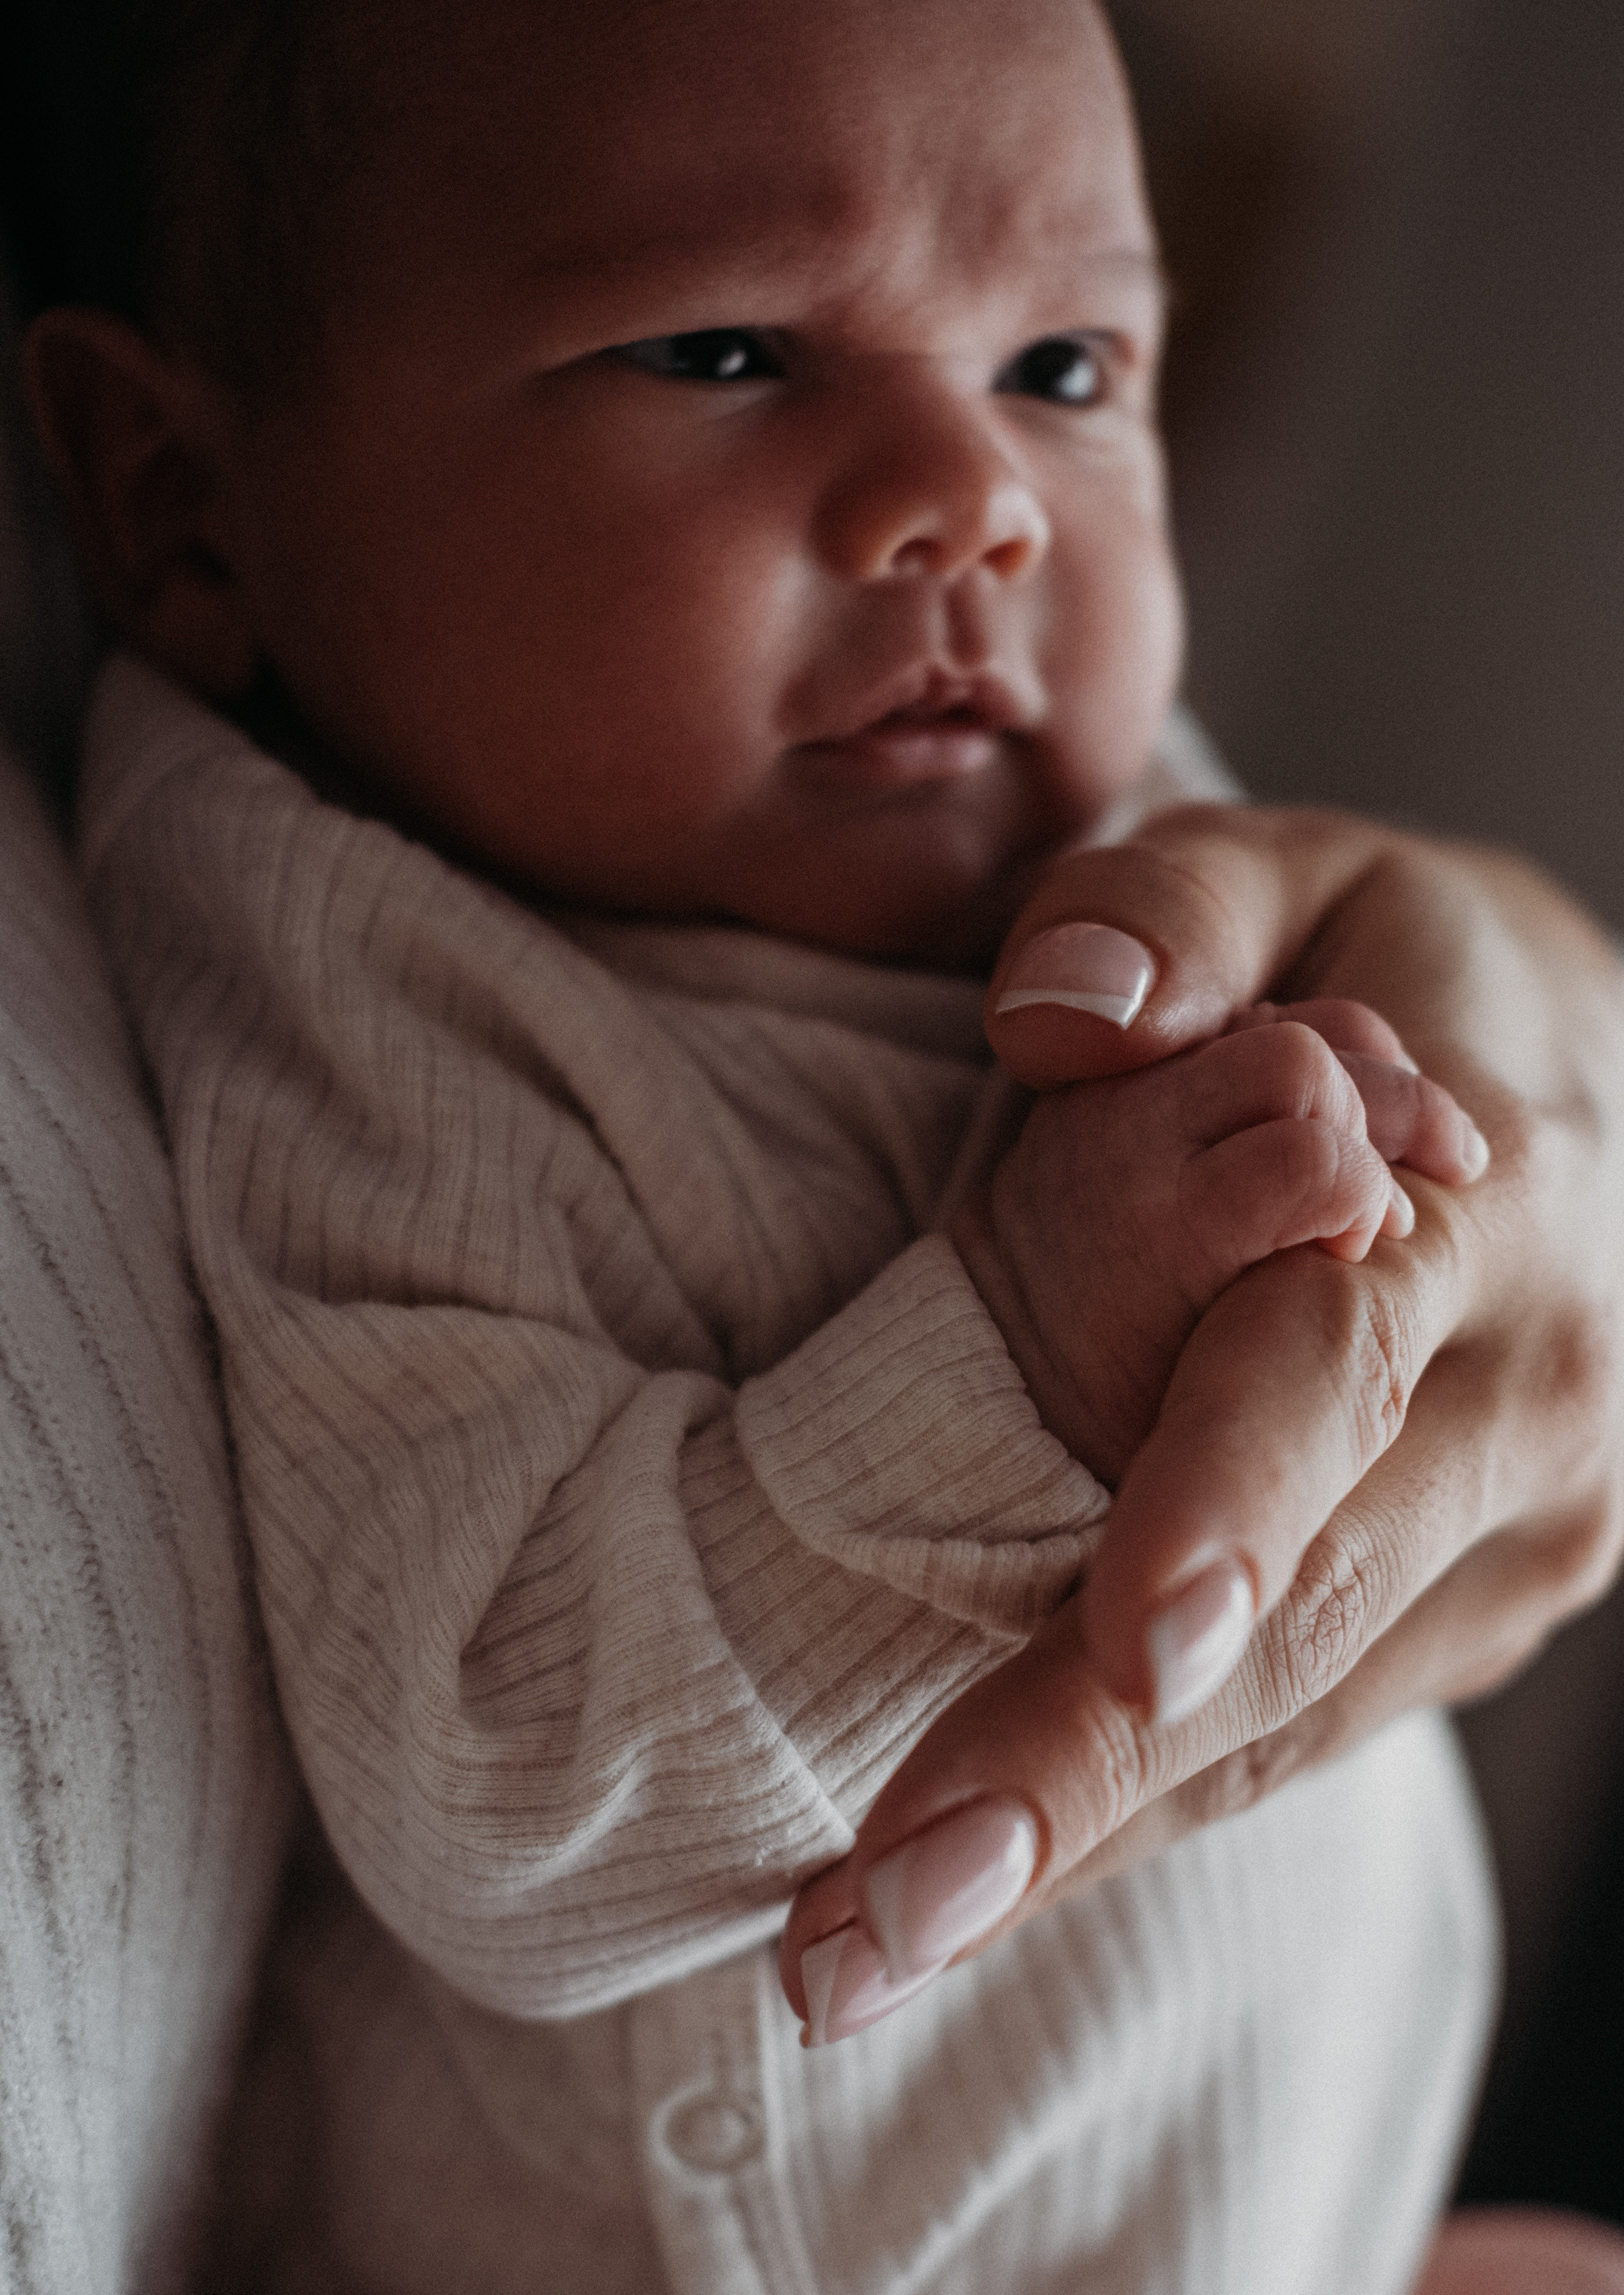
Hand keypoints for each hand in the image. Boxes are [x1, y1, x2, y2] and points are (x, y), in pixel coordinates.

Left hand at [781, 805, 1623, 2043]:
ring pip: (1291, 1717)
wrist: (1582, 1101)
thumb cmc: (1384, 966)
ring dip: (1083, 1843)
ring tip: (862, 1955)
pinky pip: (1306, 1736)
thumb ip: (1166, 918)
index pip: (1330, 1369)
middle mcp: (1524, 1404)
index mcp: (1478, 1212)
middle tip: (874, 1925)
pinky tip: (993, 1884)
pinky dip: (1149, 1813)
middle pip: (1293, 1607)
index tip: (1121, 1646)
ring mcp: (1522, 1541)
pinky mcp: (1480, 1616)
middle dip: (1082, 1769)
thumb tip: (1065, 1013)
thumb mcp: (1286, 872)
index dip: (1227, 1503)